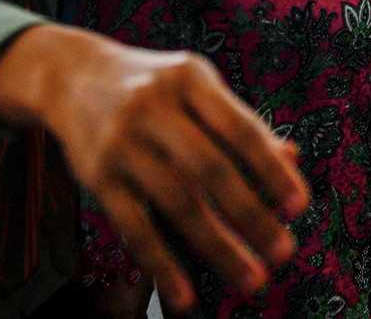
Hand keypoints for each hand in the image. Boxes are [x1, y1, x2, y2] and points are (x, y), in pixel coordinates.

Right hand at [0, 26, 309, 313]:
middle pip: (210, 169)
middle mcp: (153, 107)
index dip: (271, 170)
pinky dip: (161, 265)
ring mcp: (122, 143)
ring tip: (253, 278)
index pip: (239, 129)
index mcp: (189, 79)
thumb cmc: (153, 85)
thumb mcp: (196, 86)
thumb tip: (291, 160)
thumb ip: (240, 122)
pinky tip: (186, 295)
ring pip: (176, 202)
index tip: (299, 206)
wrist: (71, 75)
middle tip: (283, 252)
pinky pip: (133, 227)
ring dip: (218, 247)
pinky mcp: (97, 176)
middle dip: (251, 215)